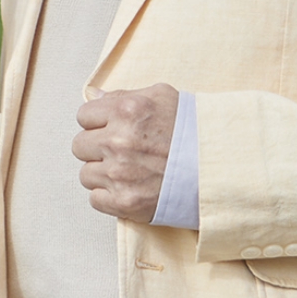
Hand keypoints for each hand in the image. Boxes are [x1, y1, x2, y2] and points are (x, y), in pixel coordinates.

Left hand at [72, 83, 178, 222]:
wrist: (217, 169)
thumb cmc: (190, 130)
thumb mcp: (159, 96)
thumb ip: (121, 95)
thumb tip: (92, 96)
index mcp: (125, 111)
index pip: (83, 116)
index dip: (96, 122)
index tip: (110, 129)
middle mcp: (118, 142)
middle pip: (79, 146)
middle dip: (95, 147)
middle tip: (118, 151)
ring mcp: (120, 174)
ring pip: (86, 174)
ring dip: (101, 173)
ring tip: (125, 170)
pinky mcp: (125, 202)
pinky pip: (95, 199)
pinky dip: (108, 196)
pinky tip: (127, 188)